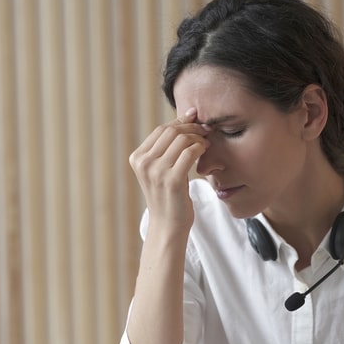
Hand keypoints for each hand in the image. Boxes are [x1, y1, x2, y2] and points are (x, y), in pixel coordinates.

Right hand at [129, 108, 209, 233]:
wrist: (168, 226)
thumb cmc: (168, 197)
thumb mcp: (160, 170)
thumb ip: (167, 148)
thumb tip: (187, 117)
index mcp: (137, 158)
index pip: (161, 129)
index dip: (181, 121)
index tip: (196, 119)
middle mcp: (144, 163)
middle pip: (171, 131)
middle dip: (191, 127)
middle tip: (206, 130)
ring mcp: (156, 172)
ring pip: (182, 139)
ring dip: (198, 137)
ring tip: (206, 142)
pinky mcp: (172, 180)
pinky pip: (190, 153)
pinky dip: (200, 147)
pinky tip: (205, 150)